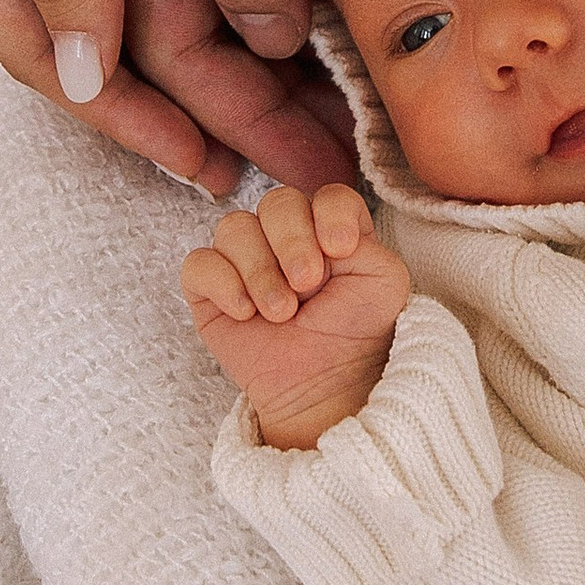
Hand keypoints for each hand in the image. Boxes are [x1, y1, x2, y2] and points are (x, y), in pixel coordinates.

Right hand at [180, 183, 412, 447]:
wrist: (326, 389)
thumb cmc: (356, 336)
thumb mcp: (385, 284)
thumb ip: (366, 242)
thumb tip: (322, 235)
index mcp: (331, 229)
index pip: (327, 194)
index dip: (330, 214)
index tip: (340, 250)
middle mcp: (286, 237)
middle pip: (277, 202)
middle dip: (293, 242)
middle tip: (307, 286)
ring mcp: (245, 260)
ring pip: (234, 227)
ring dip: (260, 271)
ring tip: (282, 313)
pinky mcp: (211, 290)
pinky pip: (199, 263)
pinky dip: (223, 284)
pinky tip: (246, 313)